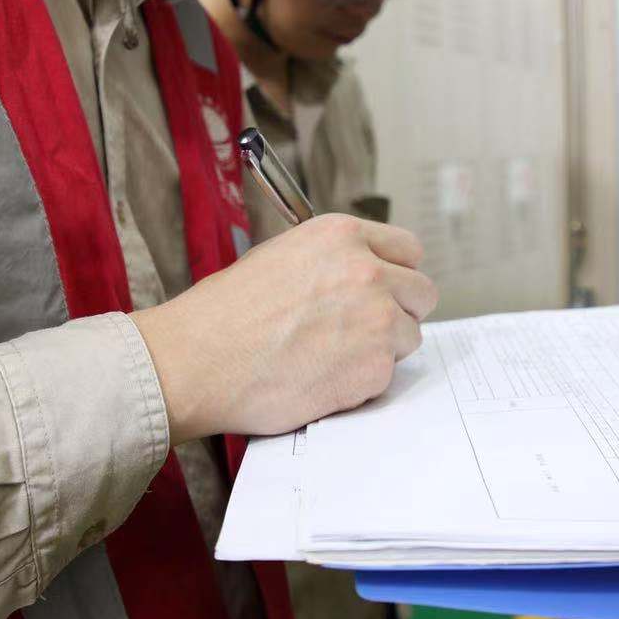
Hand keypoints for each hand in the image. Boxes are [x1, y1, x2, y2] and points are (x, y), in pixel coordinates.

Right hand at [131, 214, 436, 444]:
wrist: (197, 362)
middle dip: (398, 312)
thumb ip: (333, 261)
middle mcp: (367, 271)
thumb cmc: (225, 313)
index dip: (396, 274)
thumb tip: (362, 274)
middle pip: (421, 293)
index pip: (408, 250)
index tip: (385, 290)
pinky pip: (388, 376)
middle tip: (362, 330)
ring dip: (381, 349)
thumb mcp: (281, 257)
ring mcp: (376, 320)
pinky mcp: (373, 368)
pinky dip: (362, 383)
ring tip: (331, 356)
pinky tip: (321, 378)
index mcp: (342, 235)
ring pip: (409, 337)